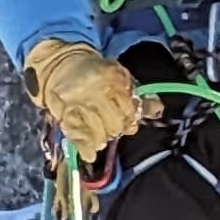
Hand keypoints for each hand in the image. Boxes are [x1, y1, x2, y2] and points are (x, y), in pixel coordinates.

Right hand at [25, 39, 147, 151]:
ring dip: (102, 137)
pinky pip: (78, 137)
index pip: (130, 109)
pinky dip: (86, 148)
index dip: (130, 118)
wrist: (60, 65)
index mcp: (113, 78)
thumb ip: (139, 95)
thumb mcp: (119, 77)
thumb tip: (158, 109)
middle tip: (112, 124)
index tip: (127, 119)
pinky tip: (90, 153)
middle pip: (116, 124)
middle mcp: (96, 91)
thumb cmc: (95, 74)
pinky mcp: (65, 115)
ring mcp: (79, 104)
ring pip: (99, 134)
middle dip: (116, 128)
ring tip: (100, 132)